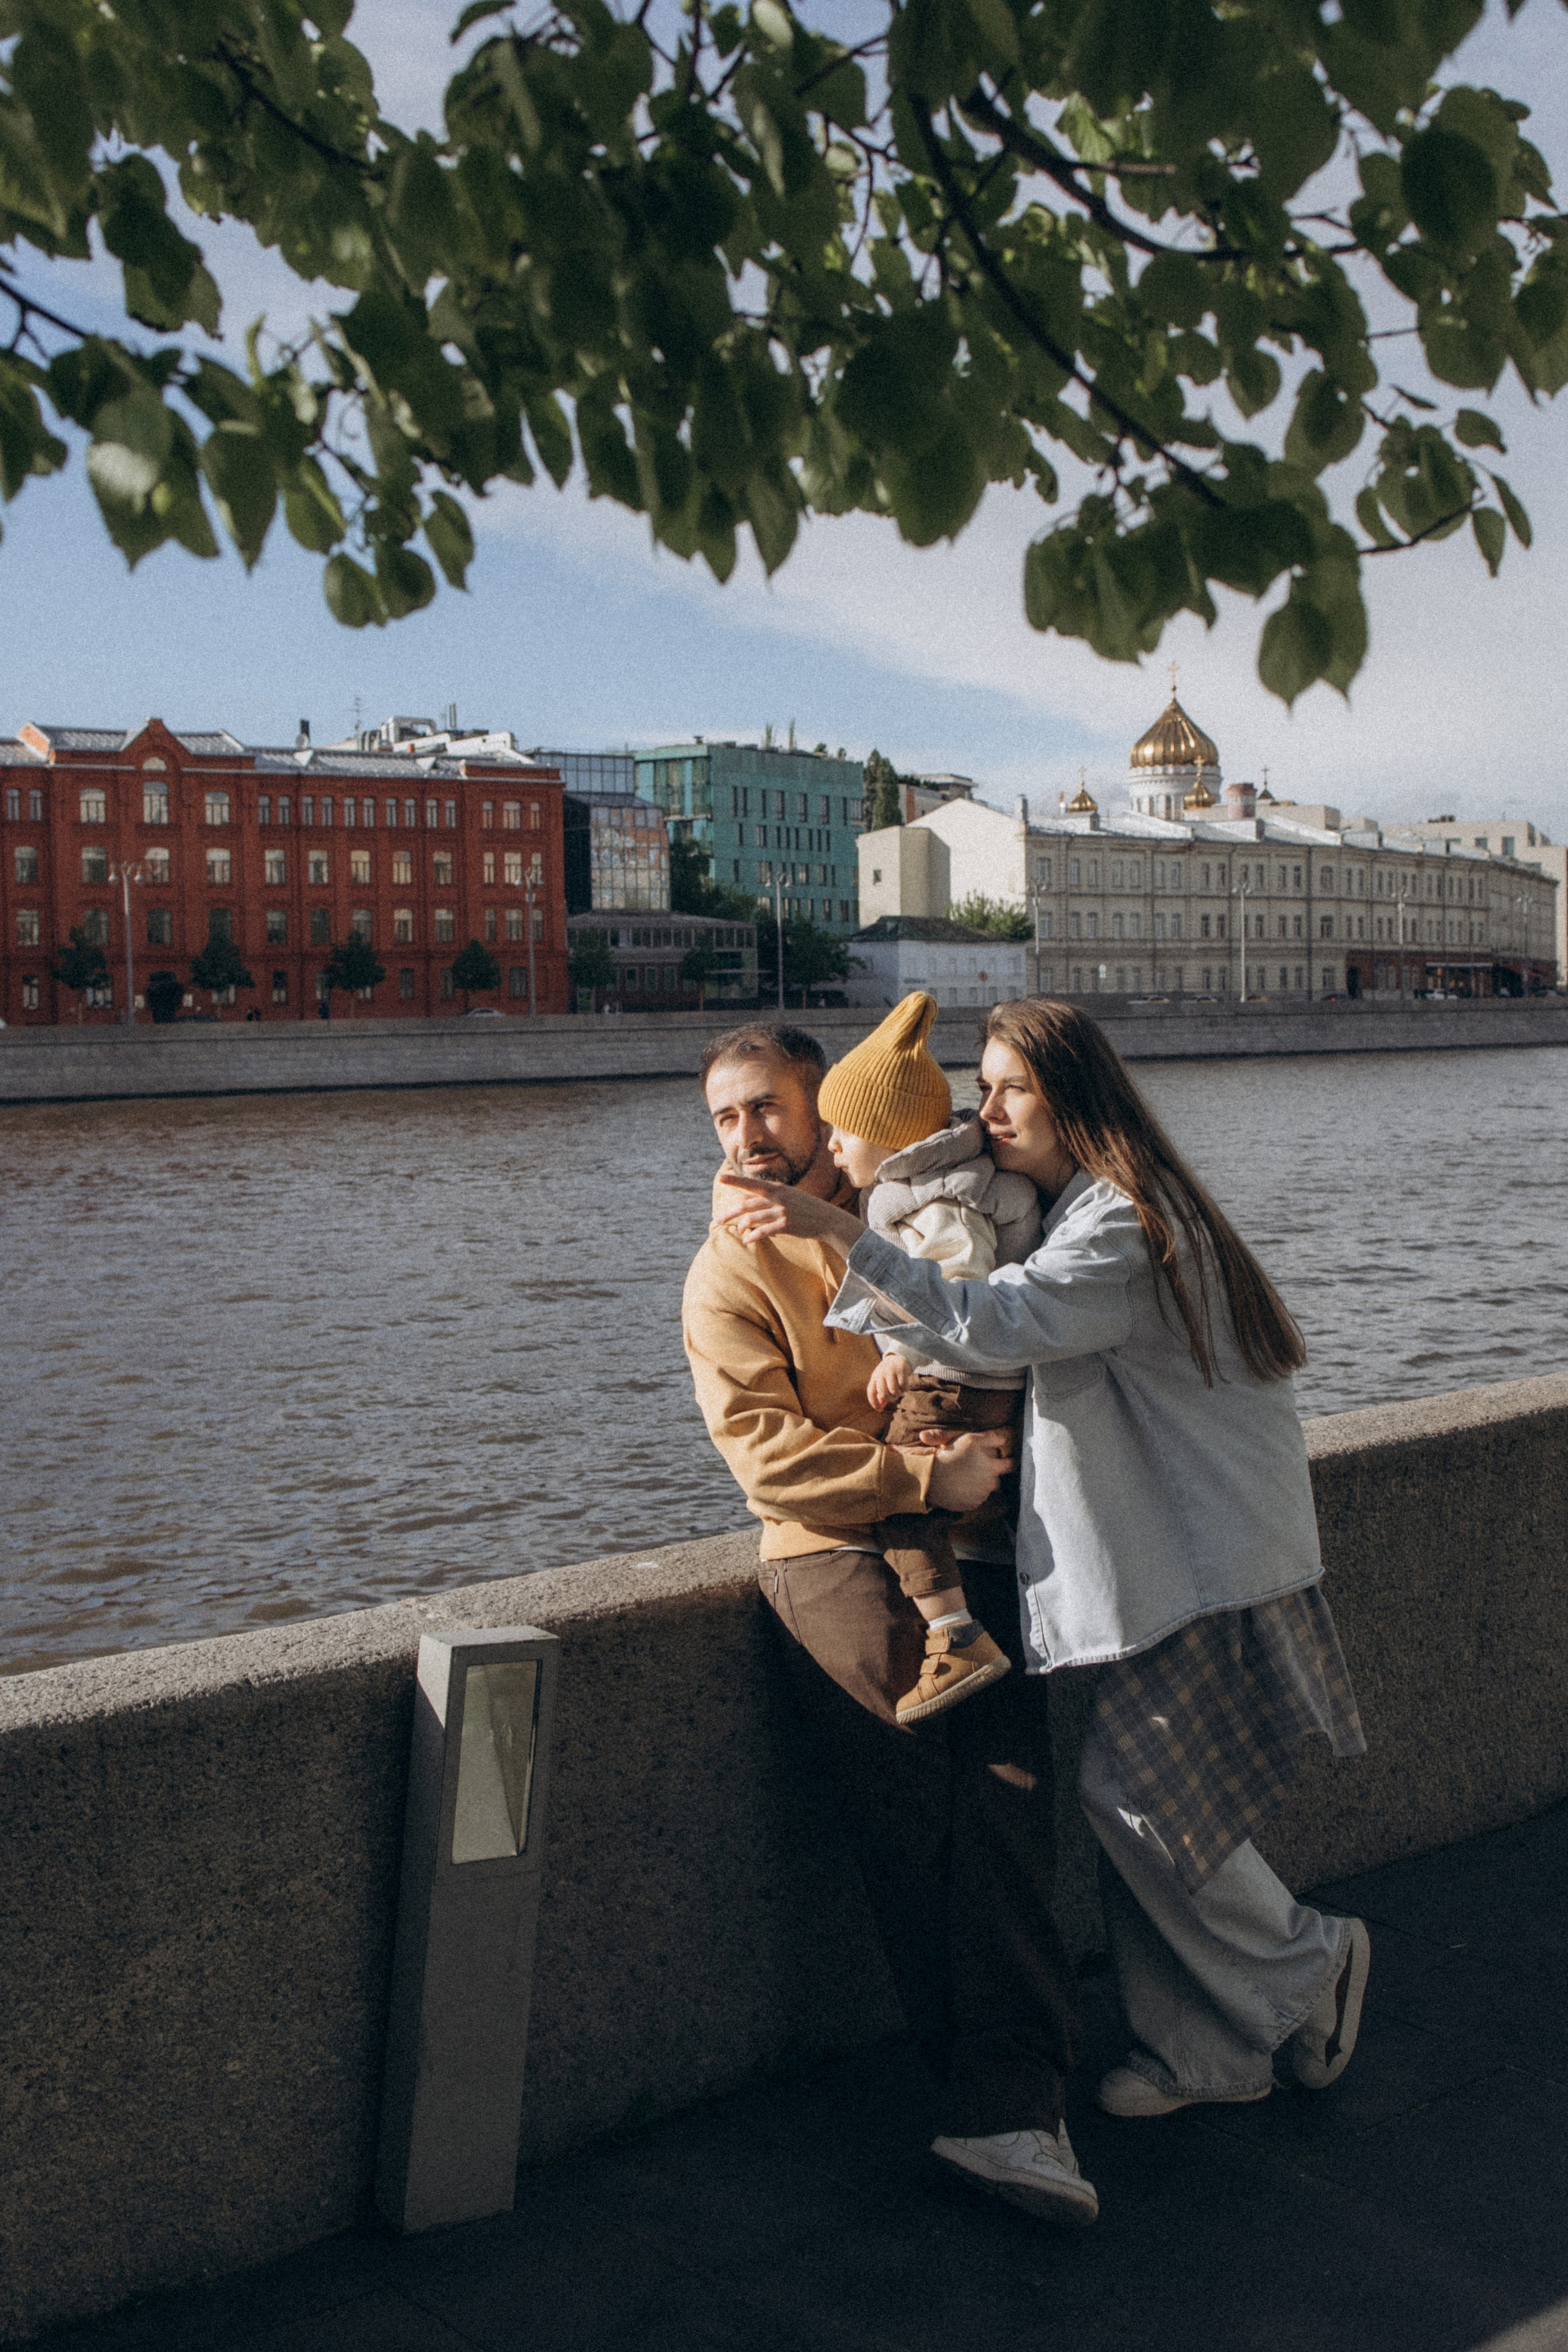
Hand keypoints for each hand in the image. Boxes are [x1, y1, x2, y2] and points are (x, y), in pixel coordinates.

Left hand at [715, 1171, 863, 1254]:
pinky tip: (747, 1241)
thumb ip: (768, 1198)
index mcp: (777, 1188)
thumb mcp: (788, 1196)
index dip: (735, 1181)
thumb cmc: (805, 1208)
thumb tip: (746, 1202)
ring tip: (739, 1232)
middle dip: (729, 1213)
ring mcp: (782, 1211)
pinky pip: (763, 1231)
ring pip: (752, 1218)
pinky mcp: (786, 1225)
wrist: (827, 1219)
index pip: (751, 1184)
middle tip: (717, 1221)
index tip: (720, 1178)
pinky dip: (752, 1237)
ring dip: (742, 1227)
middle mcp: (778, 1197)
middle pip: (746, 1204)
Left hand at [867, 1355, 910, 1410]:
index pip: (871, 1392)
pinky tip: (904, 1386)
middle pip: (883, 1394)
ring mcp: (891, 1370)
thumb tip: (879, 1407)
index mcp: (874, 1377)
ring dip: (898, 1394)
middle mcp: (881, 1373)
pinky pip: (903, 1386)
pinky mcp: (901, 1369)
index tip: (879, 1410)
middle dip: (890, 1399)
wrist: (899, 1358)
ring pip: (894, 1391)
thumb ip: (880, 1394)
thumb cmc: (889, 1374)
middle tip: (894, 1397)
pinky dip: (905, 1389)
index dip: (874, 1403)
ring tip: (899, 1391)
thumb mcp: (882, 1382)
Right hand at [923, 1429, 1013, 1513]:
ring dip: (980, 1485)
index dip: (1010, 1462)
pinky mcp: (970, 1505)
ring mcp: (980, 1496)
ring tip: (967, 1477)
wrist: (932, 1476)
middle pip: (997, 1480)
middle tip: (978, 1469)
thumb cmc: (951, 1455)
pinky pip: (974, 1499)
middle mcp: (989, 1484)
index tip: (1010, 1462)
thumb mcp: (971, 1439)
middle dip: (991, 1475)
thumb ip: (990, 1438)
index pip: (1009, 1465)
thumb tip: (1002, 1440)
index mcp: (992, 1468)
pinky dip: (970, 1494)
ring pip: (985, 1490)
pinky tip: (961, 1486)